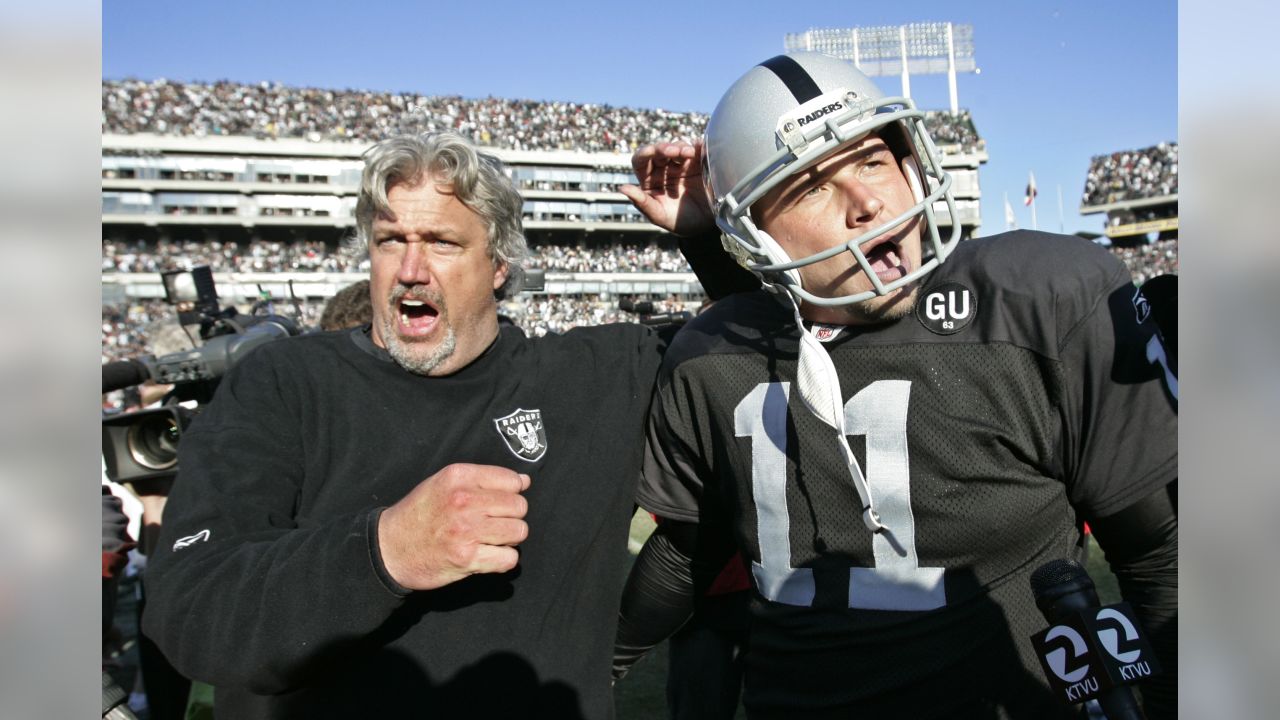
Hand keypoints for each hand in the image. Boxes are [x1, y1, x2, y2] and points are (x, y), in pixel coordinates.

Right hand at [378, 463, 530, 590]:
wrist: (389, 548)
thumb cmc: (419, 514)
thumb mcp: (443, 484)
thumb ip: (483, 480)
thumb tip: (524, 480)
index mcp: (458, 477)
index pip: (512, 480)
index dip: (511, 493)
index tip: (499, 503)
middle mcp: (463, 500)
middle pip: (519, 506)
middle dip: (511, 516)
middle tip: (492, 523)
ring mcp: (466, 530)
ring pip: (519, 531)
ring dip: (508, 538)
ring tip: (489, 539)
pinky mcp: (467, 558)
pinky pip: (509, 558)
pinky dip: (502, 560)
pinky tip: (487, 556)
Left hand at [619, 140, 714, 236]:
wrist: (705, 226)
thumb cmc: (678, 221)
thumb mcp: (659, 215)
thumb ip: (642, 202)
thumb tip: (622, 188)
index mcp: (649, 179)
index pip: (640, 161)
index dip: (644, 153)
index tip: (651, 152)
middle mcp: (663, 168)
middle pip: (659, 150)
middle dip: (665, 148)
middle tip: (674, 151)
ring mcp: (681, 164)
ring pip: (678, 147)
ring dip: (681, 147)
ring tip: (689, 153)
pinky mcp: (699, 162)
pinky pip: (698, 149)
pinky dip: (698, 145)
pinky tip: (700, 146)